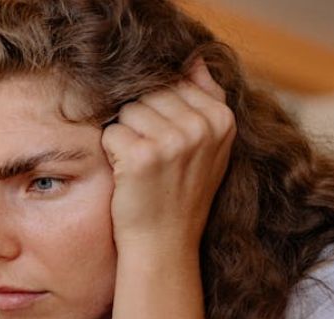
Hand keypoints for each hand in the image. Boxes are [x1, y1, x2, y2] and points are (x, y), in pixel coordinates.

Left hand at [102, 60, 234, 255]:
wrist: (165, 244)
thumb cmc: (182, 193)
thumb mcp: (210, 147)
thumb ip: (207, 100)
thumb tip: (194, 60)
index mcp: (221, 119)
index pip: (175, 84)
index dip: (160, 112)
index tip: (166, 145)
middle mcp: (201, 127)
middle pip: (149, 93)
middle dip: (141, 122)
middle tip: (151, 159)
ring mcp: (172, 140)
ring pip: (128, 110)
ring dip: (125, 136)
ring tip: (141, 166)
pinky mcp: (142, 155)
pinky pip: (111, 132)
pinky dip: (111, 152)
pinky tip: (127, 175)